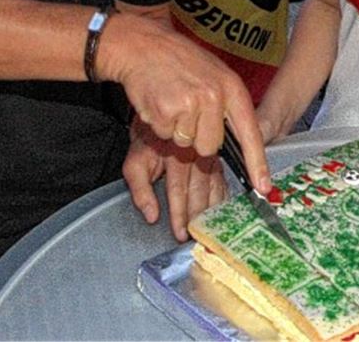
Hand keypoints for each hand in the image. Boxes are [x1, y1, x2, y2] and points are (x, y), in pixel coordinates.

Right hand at [98, 5, 270, 191]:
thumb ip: (227, 106)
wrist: (143, 45)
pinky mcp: (165, 112)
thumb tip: (239, 142)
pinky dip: (160, 125)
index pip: (250, 132)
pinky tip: (160, 102)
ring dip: (177, 131)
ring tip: (173, 103)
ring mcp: (190, 104)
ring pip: (187, 144)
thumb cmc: (180, 62)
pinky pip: (166, 136)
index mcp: (232, 87)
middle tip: (187, 112)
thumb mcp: (215, 75)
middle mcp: (214, 96)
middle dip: (197, 139)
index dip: (257, 163)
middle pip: (211, 147)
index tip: (262, 186)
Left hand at [123, 119, 227, 241]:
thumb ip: (140, 190)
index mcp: (174, 155)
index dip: (179, 214)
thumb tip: (151, 216)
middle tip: (198, 238)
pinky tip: (224, 213)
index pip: (178, 190)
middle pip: (199, 190)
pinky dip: (224, 198)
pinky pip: (223, 181)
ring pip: (215, 186)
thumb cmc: (148, 144)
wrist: (161, 120)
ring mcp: (209, 155)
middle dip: (198, 216)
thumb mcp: (135, 164)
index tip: (180, 233)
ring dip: (212, 210)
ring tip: (211, 231)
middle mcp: (195, 154)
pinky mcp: (218, 158)